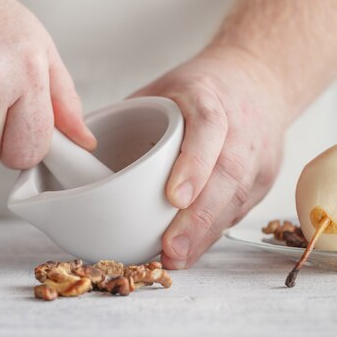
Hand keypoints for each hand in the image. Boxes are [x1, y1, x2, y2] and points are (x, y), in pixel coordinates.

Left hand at [132, 47, 286, 268]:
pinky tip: (193, 248)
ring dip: (206, 233)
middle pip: (227, 173)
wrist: (257, 79)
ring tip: (177, 257)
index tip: (173, 198)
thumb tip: (73, 153)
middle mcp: (239, 126)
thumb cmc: (200, 88)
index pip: (209, 127)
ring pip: (237, 198)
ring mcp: (257, 153)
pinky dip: (215, 231)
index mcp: (208, 96)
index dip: (194, 163)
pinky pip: (240, 209)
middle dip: (199, 217)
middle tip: (171, 249)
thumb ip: (126, 117)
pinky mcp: (264, 177)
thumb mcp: (161, 89)